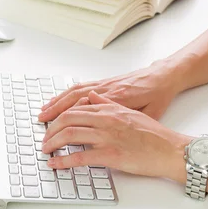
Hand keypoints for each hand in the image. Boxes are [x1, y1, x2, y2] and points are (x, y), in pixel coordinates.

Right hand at [38, 61, 181, 122]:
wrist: (165, 75)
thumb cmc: (159, 95)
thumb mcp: (150, 113)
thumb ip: (129, 120)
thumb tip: (114, 131)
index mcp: (118, 99)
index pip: (85, 110)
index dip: (69, 122)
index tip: (57, 133)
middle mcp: (107, 90)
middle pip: (74, 101)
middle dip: (55, 113)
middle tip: (42, 126)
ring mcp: (104, 85)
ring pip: (74, 92)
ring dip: (56, 102)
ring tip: (43, 113)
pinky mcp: (104, 82)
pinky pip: (80, 87)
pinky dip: (65, 94)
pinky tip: (57, 101)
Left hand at [42, 91, 189, 179]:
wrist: (171, 149)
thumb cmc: (154, 135)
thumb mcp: (131, 111)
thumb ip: (109, 104)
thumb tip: (92, 98)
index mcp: (109, 109)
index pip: (75, 108)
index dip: (58, 116)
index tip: (50, 124)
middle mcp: (106, 120)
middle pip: (67, 119)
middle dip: (51, 129)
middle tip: (44, 139)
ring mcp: (107, 136)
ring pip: (69, 135)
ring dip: (52, 143)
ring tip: (46, 150)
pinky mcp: (111, 154)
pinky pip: (80, 157)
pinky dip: (63, 161)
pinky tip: (55, 164)